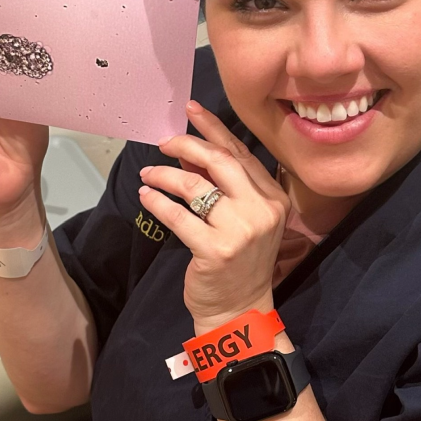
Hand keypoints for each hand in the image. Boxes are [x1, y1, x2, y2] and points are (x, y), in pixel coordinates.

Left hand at [138, 101, 290, 330]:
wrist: (240, 309)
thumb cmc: (238, 262)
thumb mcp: (239, 219)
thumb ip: (221, 186)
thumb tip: (188, 153)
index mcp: (273, 198)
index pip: (241, 153)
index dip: (214, 129)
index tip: (191, 110)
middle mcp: (263, 210)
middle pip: (221, 161)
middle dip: (187, 144)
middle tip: (163, 142)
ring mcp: (241, 231)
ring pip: (196, 186)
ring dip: (165, 175)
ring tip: (147, 174)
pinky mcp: (216, 250)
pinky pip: (180, 216)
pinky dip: (159, 202)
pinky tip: (147, 196)